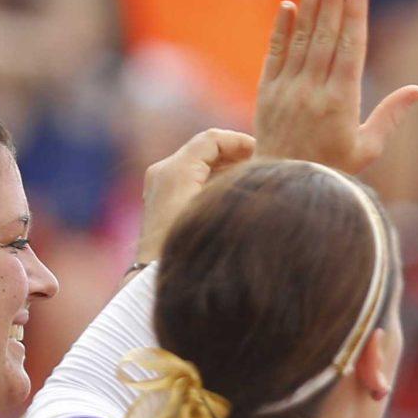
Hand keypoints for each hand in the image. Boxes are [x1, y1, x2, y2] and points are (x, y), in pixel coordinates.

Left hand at [135, 127, 256, 264]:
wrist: (155, 277)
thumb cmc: (191, 247)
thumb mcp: (220, 210)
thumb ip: (238, 185)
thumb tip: (262, 171)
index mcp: (176, 170)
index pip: (211, 139)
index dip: (239, 142)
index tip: (262, 151)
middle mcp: (163, 171)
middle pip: (204, 148)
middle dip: (233, 153)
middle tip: (260, 164)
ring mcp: (158, 183)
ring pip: (197, 161)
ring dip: (224, 165)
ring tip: (250, 177)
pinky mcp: (159, 196)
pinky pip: (189, 175)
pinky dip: (211, 176)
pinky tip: (231, 191)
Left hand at [254, 0, 417, 170]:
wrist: (285, 187)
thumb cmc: (334, 171)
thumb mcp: (368, 149)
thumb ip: (391, 116)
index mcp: (341, 103)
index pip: (350, 48)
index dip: (355, 14)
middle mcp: (313, 91)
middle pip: (325, 36)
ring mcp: (287, 90)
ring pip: (301, 39)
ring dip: (311, 5)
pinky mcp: (266, 93)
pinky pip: (275, 53)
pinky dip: (281, 29)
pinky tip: (289, 5)